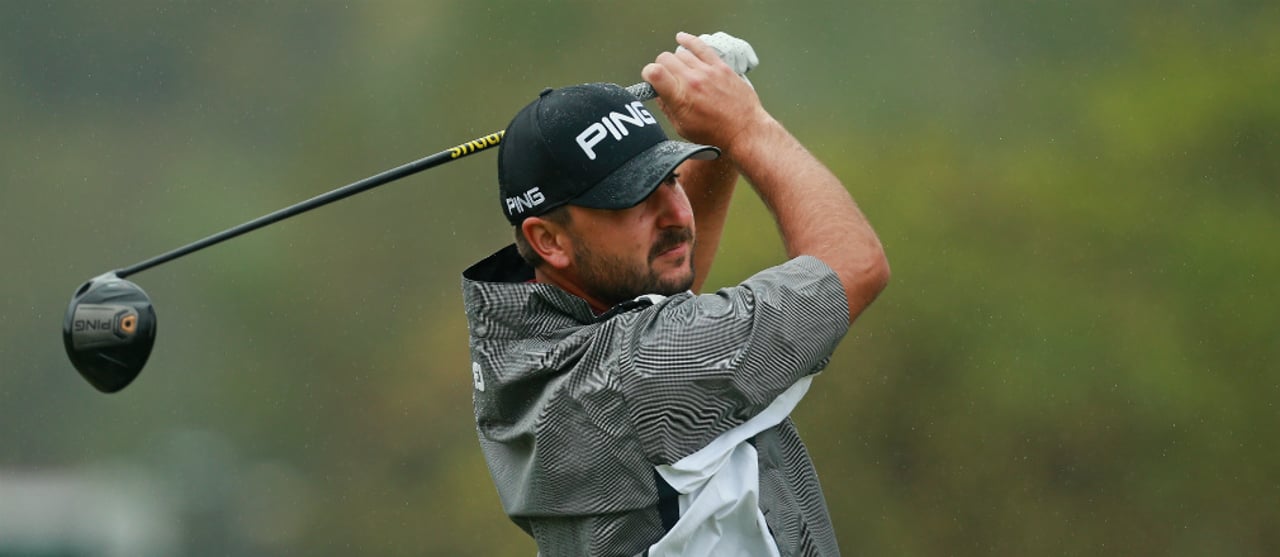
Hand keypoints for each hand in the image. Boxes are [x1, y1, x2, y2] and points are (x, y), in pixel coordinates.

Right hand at [641, 32, 770, 149]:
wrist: (744, 130)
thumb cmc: (716, 134)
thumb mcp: (683, 128)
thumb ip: (667, 109)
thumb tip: (658, 95)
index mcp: (680, 97)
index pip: (654, 72)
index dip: (648, 74)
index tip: (651, 80)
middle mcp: (692, 80)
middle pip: (664, 59)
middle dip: (660, 67)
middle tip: (666, 78)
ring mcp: (707, 71)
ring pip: (680, 53)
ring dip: (676, 61)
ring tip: (679, 70)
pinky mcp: (720, 67)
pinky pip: (700, 46)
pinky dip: (688, 41)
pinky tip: (681, 38)